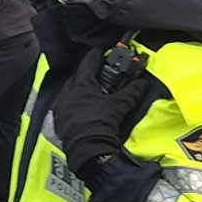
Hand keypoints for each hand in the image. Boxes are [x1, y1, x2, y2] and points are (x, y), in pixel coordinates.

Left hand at [52, 46, 151, 176]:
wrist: (88, 150)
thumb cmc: (101, 124)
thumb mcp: (119, 106)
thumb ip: (131, 92)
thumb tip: (143, 82)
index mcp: (81, 87)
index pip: (87, 64)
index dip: (95, 56)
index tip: (99, 51)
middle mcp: (67, 94)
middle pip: (75, 77)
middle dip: (84, 73)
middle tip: (94, 72)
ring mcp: (61, 108)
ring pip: (68, 92)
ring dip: (77, 89)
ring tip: (87, 90)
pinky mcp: (58, 121)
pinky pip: (64, 106)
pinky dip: (72, 104)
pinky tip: (79, 108)